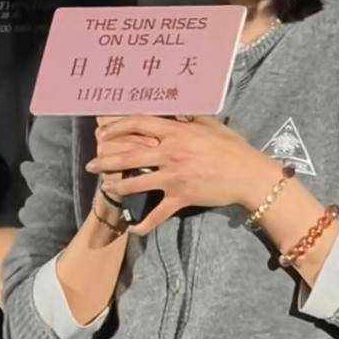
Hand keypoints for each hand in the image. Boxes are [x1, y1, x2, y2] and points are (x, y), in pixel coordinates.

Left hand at [86, 115, 279, 234]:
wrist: (248, 174)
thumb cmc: (231, 147)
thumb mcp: (210, 124)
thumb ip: (189, 116)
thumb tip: (174, 109)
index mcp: (175, 132)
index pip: (138, 123)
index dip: (116, 126)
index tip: (103, 133)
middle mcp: (170, 153)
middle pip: (128, 156)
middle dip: (105, 161)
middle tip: (90, 166)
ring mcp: (174, 177)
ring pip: (135, 184)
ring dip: (117, 188)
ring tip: (106, 190)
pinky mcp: (181, 197)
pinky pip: (157, 214)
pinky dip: (144, 224)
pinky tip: (133, 228)